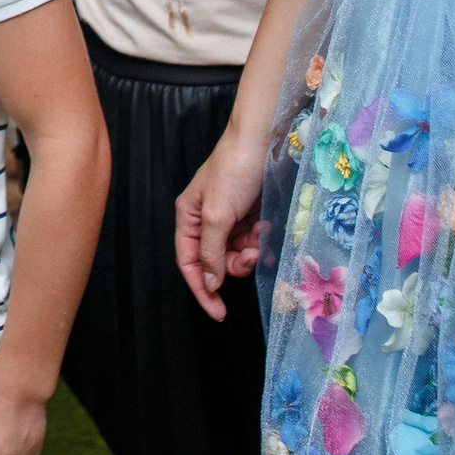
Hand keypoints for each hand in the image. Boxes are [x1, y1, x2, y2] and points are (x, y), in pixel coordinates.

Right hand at [175, 125, 265, 318]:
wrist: (262, 140)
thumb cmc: (234, 171)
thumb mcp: (218, 214)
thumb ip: (211, 251)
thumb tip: (209, 283)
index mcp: (188, 217)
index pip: (188, 262)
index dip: (202, 289)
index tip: (219, 313)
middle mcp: (205, 218)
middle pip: (215, 260)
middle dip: (234, 264)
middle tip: (251, 255)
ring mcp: (228, 216)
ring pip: (236, 252)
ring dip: (250, 250)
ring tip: (261, 235)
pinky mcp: (248, 213)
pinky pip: (251, 239)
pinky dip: (259, 239)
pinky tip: (266, 228)